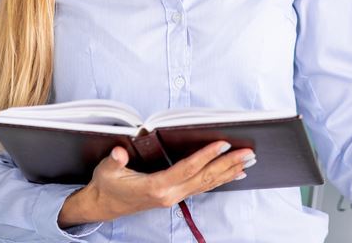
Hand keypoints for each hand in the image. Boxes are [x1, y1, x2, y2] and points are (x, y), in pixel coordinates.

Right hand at [58, 140, 253, 226]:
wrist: (103, 206)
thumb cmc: (106, 185)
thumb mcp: (106, 170)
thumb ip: (114, 161)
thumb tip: (120, 152)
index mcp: (156, 187)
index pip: (187, 169)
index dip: (206, 156)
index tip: (223, 144)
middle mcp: (169, 194)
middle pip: (204, 178)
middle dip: (228, 164)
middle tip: (249, 152)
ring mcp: (174, 197)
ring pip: (207, 184)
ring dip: (229, 172)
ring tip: (248, 161)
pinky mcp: (175, 196)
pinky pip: (202, 188)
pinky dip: (220, 180)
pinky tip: (233, 174)